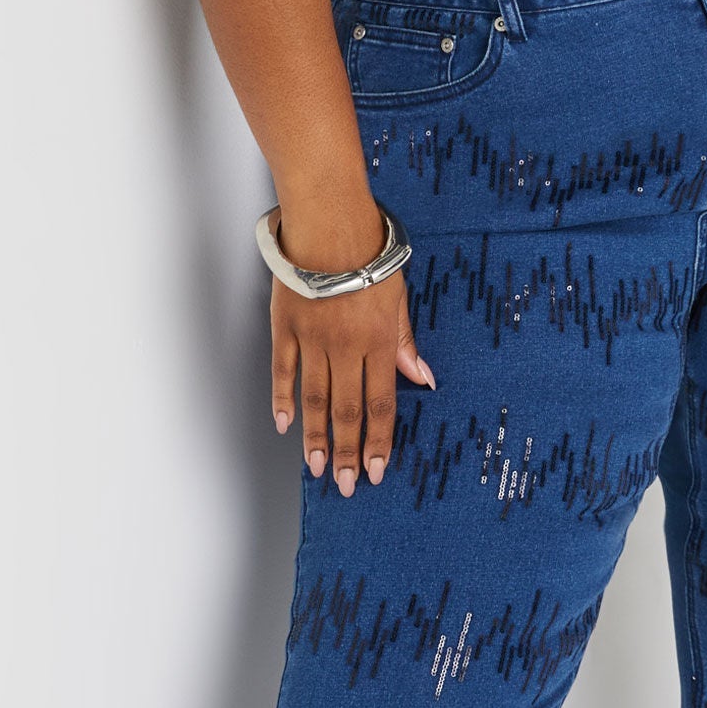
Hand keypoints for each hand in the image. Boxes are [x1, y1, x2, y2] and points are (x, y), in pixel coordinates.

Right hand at [268, 197, 434, 497]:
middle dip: (347, 453)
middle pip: (346, 410)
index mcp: (378, 342)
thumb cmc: (369, 253)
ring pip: (314, 399)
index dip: (379, 442)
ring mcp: (312, 340)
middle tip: (344, 485)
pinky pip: (283, 371)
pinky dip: (283, 400)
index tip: (377, 471)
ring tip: (315, 468)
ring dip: (315, 438)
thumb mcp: (399, 297)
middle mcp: (345, 347)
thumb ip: (405, 342)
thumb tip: (424, 379)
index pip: (381, 404)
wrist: (329, 222)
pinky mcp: (285, 327)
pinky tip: (285, 425)